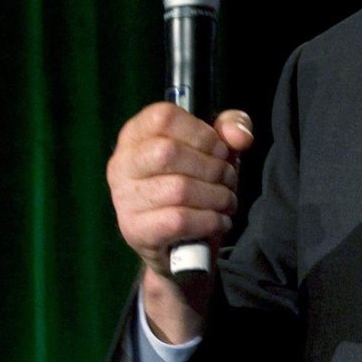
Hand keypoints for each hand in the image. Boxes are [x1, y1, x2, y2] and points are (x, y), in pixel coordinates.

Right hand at [108, 104, 254, 341]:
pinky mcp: (135, 231)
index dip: (202, 132)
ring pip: (179, 189)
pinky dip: (209, 220)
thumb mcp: (215, 148)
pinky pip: (179, 220)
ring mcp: (124, 199)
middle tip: (228, 180)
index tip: (219, 150)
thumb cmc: (196, 184)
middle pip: (169, 152)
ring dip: (217, 196)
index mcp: (135, 134)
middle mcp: (121, 164)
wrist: (181, 245)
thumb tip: (240, 136)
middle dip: (213, 167)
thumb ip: (231, 128)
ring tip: (226, 201)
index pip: (163, 117)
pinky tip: (218, 221)